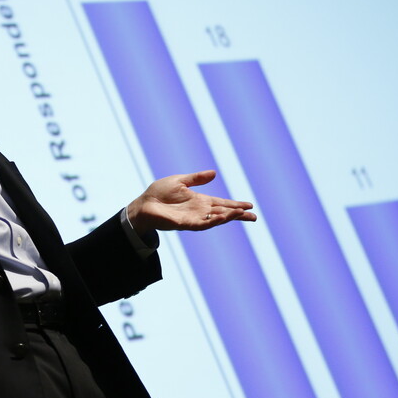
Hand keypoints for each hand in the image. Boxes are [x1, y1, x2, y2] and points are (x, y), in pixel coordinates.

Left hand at [126, 170, 255, 234]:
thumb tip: (214, 173)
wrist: (143, 204)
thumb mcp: (180, 181)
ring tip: (242, 214)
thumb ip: (197, 178)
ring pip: (215, 219)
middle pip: (223, 213)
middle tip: (254, 216)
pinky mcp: (185, 223)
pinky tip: (223, 217)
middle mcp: (199, 211)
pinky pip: (203, 224)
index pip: (222, 203)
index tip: (249, 205)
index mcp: (200, 201)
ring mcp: (193, 218)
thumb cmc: (158, 193)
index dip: (235, 205)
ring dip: (229, 217)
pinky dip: (214, 221)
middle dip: (238, 215)